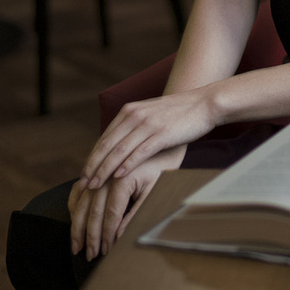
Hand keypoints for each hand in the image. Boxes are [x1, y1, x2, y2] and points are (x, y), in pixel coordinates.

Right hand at [69, 145, 184, 260]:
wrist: (159, 144)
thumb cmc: (160, 170)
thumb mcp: (154, 192)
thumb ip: (136, 213)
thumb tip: (119, 236)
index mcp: (123, 178)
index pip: (111, 213)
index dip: (107, 234)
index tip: (106, 251)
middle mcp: (106, 173)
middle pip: (92, 210)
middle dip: (90, 236)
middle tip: (90, 255)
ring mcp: (98, 171)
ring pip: (81, 202)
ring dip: (77, 226)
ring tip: (76, 246)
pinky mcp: (95, 171)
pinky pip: (78, 191)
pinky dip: (74, 208)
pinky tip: (73, 222)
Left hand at [82, 87, 222, 189]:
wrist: (205, 103)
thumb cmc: (180, 114)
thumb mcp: (151, 115)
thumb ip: (134, 127)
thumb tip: (119, 148)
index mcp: (129, 111)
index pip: (104, 138)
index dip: (92, 158)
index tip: (84, 175)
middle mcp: (134, 115)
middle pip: (106, 145)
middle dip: (93, 167)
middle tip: (83, 184)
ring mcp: (148, 124)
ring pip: (119, 151)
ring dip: (104, 170)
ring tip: (94, 185)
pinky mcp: (161, 133)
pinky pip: (139, 152)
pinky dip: (126, 165)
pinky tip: (118, 176)